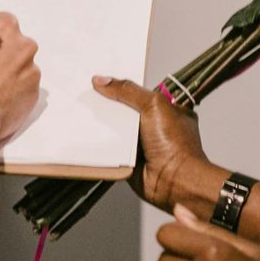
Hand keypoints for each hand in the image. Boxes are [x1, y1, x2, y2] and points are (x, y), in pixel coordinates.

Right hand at [0, 12, 40, 140]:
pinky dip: (12, 93)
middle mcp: (25, 47)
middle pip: (15, 45)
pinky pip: (23, 89)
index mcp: (6, 30)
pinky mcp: (34, 94)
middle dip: (1, 55)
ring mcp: (32, 72)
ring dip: (7, 75)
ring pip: (19, 68)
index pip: (3, 22)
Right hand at [92, 76, 215, 211]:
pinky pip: (110, 149)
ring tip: (84, 113)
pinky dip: (101, 145)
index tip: (101, 81)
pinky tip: (89, 136)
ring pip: (115, 129)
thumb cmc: (176, 145)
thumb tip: (103, 81)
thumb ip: (128, 91)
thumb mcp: (154, 105)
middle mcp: (154, 126)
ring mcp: (142, 144)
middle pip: (124, 110)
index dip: (121, 86)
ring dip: (103, 126)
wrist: (173, 180)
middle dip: (109, 106)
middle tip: (88, 95)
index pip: (139, 93)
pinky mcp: (129, 160)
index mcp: (166, 109)